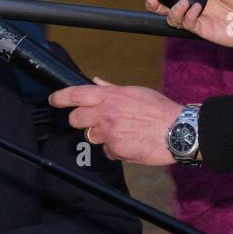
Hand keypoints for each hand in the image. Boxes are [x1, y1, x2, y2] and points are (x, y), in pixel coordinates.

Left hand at [49, 79, 182, 165]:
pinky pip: (108, 151)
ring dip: (103, 136)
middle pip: (77, 119)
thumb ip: (112, 89)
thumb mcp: (136, 92)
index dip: (61, 97)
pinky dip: (116, 149)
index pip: (77, 94)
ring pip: (92, 136)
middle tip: (94, 121)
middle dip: (81, 121)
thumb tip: (96, 82)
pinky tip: (131, 142)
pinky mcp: (117, 150)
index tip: (53, 99)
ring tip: (124, 132)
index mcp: (111, 96)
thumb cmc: (160, 110)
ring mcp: (110, 133)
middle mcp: (107, 113)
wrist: (179, 131)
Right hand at [144, 0, 232, 52]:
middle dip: (157, 2)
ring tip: (183, 4)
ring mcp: (198, 17)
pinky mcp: (202, 30)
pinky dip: (187, 17)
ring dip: (173, 10)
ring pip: (173, 16)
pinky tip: (196, 11)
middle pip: (169, 4)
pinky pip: (186, 24)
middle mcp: (196, 3)